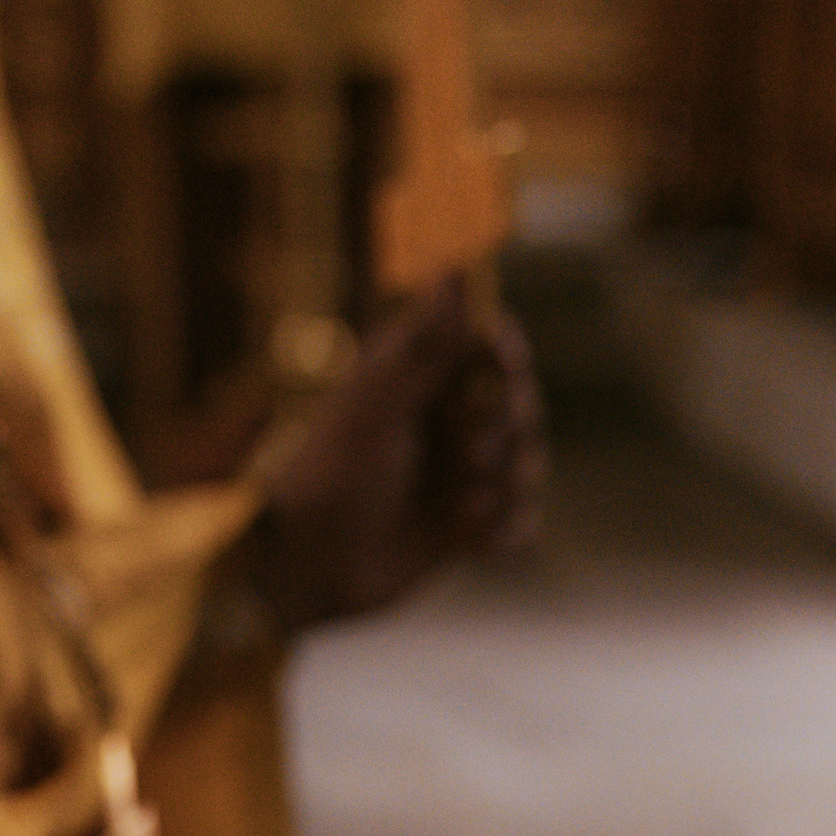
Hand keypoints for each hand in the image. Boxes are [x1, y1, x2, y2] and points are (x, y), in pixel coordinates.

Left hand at [244, 277, 546, 632]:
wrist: (309, 565)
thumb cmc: (330, 474)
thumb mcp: (374, 407)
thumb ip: (420, 348)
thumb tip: (453, 271)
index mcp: (422, 379)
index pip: (489, 345)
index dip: (505, 353)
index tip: (500, 363)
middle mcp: (447, 420)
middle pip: (520, 404)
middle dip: (508, 430)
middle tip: (472, 455)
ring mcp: (459, 473)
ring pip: (526, 463)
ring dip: (507, 486)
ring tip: (466, 510)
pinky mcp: (465, 526)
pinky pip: (518, 520)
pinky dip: (508, 531)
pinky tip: (480, 545)